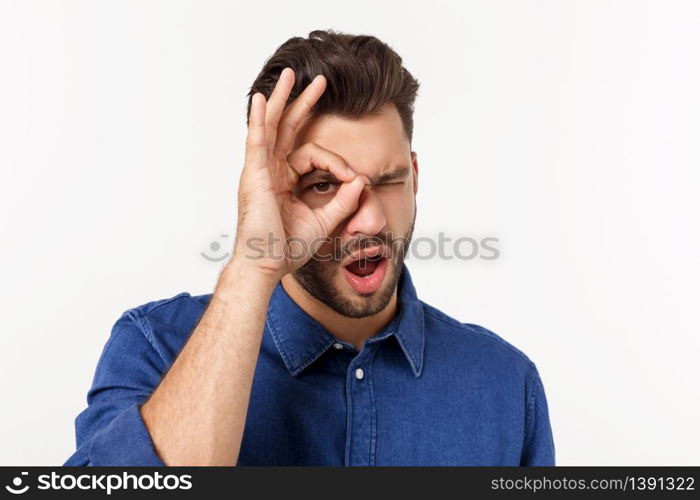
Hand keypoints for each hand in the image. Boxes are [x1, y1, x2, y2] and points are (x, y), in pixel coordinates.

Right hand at [232, 68, 365, 281]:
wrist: (267, 266)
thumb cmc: (287, 249)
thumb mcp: (325, 221)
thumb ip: (343, 201)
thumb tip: (362, 181)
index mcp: (283, 182)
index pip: (311, 155)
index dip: (336, 161)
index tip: (353, 178)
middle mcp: (270, 172)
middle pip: (287, 128)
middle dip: (303, 103)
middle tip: (319, 81)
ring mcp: (259, 172)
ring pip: (272, 127)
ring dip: (282, 99)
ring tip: (290, 75)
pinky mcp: (254, 176)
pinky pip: (256, 141)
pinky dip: (259, 119)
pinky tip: (263, 100)